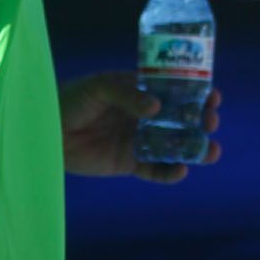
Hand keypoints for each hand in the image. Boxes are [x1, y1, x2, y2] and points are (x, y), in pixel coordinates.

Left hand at [60, 70, 221, 184]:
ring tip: (211, 152)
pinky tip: (181, 170)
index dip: (198, 93)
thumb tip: (157, 107)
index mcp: (143, 91)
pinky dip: (171, 173)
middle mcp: (147, 116)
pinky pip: (156, 170)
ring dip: (196, 149)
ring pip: (176, 146)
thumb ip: (128, 94)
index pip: (178, 90)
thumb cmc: (72, 98)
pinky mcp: (130, 163)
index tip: (212, 95)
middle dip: (203, 121)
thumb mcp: (100, 86)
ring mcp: (140, 140)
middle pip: (183, 119)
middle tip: (211, 121)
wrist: (46, 129)